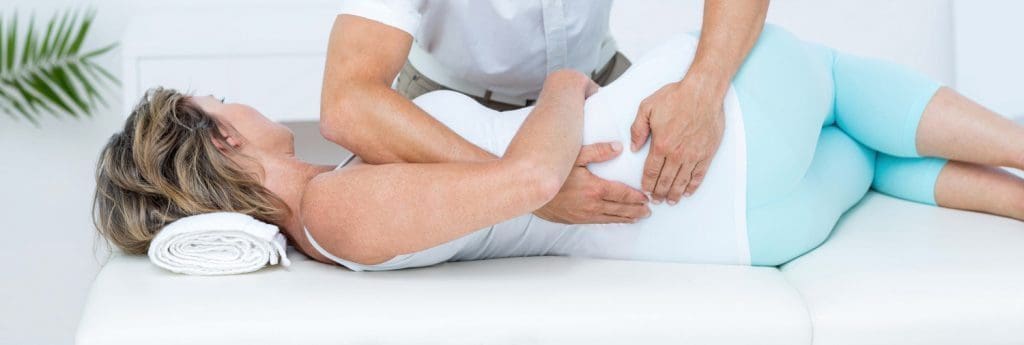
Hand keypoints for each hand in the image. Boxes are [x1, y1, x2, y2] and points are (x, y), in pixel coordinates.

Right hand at [534, 142, 649, 223]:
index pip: (623, 194)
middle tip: (648, 210)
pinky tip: (616, 220)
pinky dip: (611, 221)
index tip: (646, 197)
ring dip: (626, 218)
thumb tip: (618, 147)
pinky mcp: (575, 220)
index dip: (637, 197)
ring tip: (638, 217)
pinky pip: (599, 222)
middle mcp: (592, 205)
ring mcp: (583, 215)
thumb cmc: (551, 172)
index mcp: (595, 189)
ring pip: (611, 218)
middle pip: (620, 209)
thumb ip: (598, 151)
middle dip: (636, 210)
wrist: (530, 191)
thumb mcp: (574, 155)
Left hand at [630, 77, 725, 204]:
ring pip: (682, 181)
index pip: (651, 171)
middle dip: (659, 193)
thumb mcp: (647, 107)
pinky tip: (688, 191)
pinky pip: (699, 174)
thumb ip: (637, 129)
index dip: (647, 183)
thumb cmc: (676, 96)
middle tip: (656, 200)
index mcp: (661, 144)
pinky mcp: (707, 153)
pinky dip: (693, 185)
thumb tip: (633, 147)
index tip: (645, 190)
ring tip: (670, 201)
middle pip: (666, 180)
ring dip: (674, 193)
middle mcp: (677, 153)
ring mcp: (693, 155)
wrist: (702, 92)